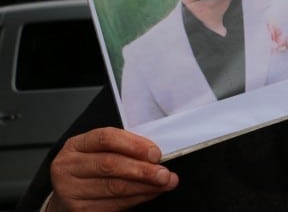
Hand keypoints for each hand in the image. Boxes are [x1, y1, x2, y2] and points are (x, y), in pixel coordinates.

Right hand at [47, 127, 178, 211]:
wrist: (67, 194)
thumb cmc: (90, 168)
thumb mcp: (100, 151)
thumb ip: (123, 148)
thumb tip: (155, 154)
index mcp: (76, 145)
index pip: (106, 138)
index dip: (134, 145)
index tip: (156, 153)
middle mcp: (68, 167)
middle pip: (110, 165)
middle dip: (143, 170)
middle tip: (165, 173)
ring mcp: (71, 190)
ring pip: (114, 187)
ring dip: (145, 186)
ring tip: (165, 183)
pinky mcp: (79, 210)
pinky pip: (114, 204)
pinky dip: (137, 198)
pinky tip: (151, 193)